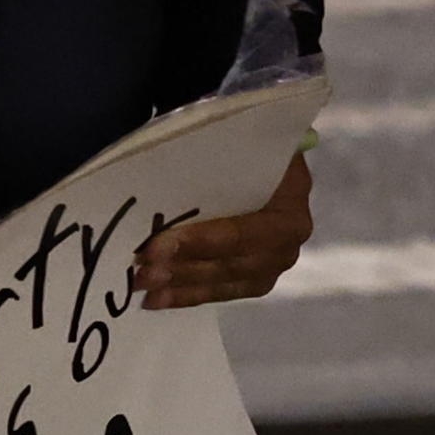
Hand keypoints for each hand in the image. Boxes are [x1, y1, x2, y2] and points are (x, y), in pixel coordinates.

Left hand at [136, 153, 314, 307]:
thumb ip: (209, 154)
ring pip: (230, 281)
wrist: (250, 151)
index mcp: (292, 191)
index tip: (154, 246)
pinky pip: (227, 292)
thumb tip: (161, 167)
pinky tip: (157, 299)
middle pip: (236, 261)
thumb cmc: (235, 139)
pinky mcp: (261, 274)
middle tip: (141, 271)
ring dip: (184, 286)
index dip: (199, 242)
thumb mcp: (230, 136)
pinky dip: (191, 296)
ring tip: (142, 287)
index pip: (243, 229)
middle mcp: (293, 230)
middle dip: (185, 268)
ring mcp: (279, 256)